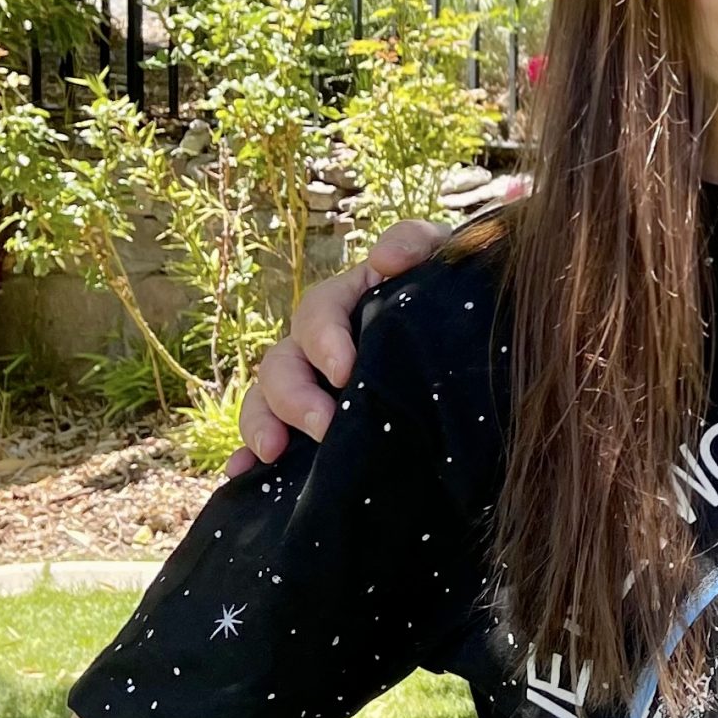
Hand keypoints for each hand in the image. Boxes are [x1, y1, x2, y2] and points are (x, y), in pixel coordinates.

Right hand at [224, 219, 448, 474]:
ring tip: (274, 452)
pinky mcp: (312, 425)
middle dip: (294, 396)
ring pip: (264, 400)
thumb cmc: (452, 295)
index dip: (324, 341)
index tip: (345, 371)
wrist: (475, 340)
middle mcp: (318, 345)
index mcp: (345, 303)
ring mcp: (311, 386)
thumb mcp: (443, 258)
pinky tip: (243, 474)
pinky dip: (248, 456)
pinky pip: (267, 440)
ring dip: (262, 424)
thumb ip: (416, 242)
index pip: (317, 314)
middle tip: (324, 424)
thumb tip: (383, 260)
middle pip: (281, 363)